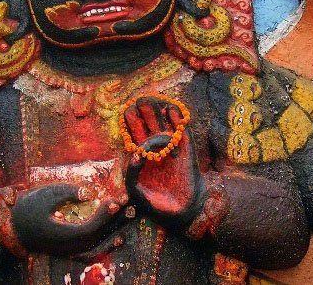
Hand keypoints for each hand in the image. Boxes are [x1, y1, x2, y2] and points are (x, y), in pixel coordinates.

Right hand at [10, 184, 122, 255]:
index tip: (117, 199)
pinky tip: (119, 238)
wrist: (12, 228)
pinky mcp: (70, 251)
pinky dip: (106, 247)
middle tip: (129, 204)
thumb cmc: (28, 208)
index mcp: (64, 236)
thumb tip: (89, 192)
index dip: (106, 214)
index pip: (92, 227)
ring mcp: (70, 252)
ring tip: (129, 216)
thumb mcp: (45, 195)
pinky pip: (93, 253)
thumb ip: (68, 193)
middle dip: (116, 219)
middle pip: (100, 236)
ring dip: (116, 231)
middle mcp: (69, 248)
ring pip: (99, 246)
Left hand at [124, 97, 203, 227]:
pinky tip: (170, 109)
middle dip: (144, 111)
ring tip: (152, 101)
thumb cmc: (155, 203)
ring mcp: (171, 146)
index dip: (130, 120)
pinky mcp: (186, 149)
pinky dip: (176, 118)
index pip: (133, 131)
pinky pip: (181, 129)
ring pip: (164, 122)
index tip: (127, 112)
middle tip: (139, 101)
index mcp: (141, 154)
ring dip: (158, 111)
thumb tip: (135, 153)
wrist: (182, 212)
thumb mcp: (135, 191)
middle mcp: (155, 147)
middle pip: (148, 122)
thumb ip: (131, 173)